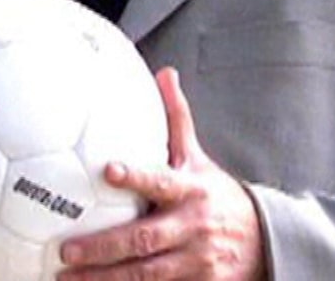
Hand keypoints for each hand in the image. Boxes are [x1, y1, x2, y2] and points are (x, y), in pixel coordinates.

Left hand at [58, 68, 265, 279]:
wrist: (267, 243)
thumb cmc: (217, 196)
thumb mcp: (200, 159)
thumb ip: (177, 120)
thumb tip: (163, 73)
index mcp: (191, 191)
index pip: (161, 182)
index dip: (136, 177)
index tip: (107, 170)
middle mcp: (193, 228)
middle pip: (146, 239)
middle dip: (105, 247)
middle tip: (67, 250)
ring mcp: (197, 262)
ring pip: (147, 275)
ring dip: (106, 279)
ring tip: (68, 279)